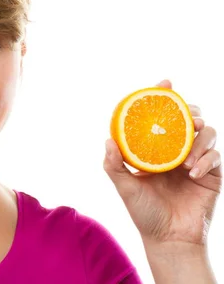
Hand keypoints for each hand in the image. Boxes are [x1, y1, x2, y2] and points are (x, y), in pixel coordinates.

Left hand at [104, 79, 221, 245]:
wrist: (168, 239)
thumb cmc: (143, 213)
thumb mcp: (124, 187)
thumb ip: (113, 164)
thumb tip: (107, 139)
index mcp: (155, 149)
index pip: (161, 117)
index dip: (164, 97)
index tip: (165, 82)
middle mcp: (175, 150)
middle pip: (189, 118)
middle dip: (189, 112)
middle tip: (186, 117)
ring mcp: (195, 160)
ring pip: (207, 133)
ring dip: (198, 138)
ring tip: (185, 155)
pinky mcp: (211, 174)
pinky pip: (215, 156)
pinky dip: (206, 159)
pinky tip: (192, 172)